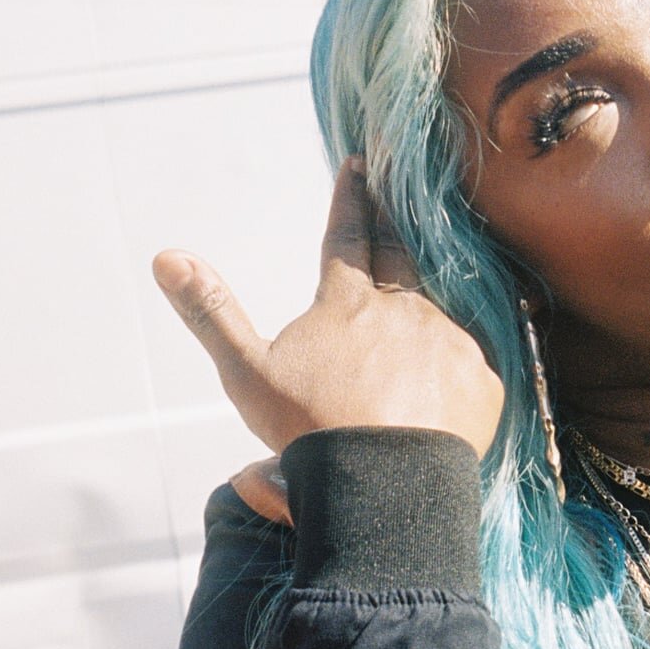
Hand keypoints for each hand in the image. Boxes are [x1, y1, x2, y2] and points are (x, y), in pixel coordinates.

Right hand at [151, 161, 502, 457]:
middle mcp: (403, 309)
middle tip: (398, 189)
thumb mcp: (247, 373)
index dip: (351, 199)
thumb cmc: (309, 430)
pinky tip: (450, 377)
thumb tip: (167, 257)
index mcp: (347, 302)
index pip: (347, 235)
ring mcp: (448, 341)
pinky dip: (457, 363)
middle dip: (393, 221)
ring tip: (424, 301)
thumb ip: (211, 312)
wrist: (384, 483)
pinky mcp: (482, 380)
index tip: (359, 165)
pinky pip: (472, 362)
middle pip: (399, 254)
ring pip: (439, 308)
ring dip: (427, 300)